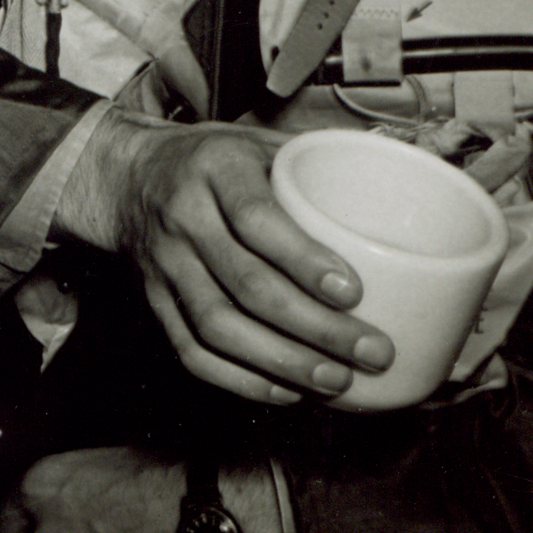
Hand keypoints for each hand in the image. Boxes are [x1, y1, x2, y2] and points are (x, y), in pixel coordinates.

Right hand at [56, 115, 391, 401]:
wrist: (124, 177)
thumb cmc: (212, 162)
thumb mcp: (257, 141)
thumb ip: (320, 161)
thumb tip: (408, 171)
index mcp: (215, 168)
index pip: (256, 219)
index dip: (304, 260)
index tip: (354, 292)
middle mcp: (182, 216)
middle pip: (245, 282)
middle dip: (314, 327)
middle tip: (371, 351)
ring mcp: (164, 263)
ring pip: (217, 324)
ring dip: (281, 361)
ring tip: (337, 381)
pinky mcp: (154, 300)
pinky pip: (190, 349)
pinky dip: (239, 379)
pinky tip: (285, 391)